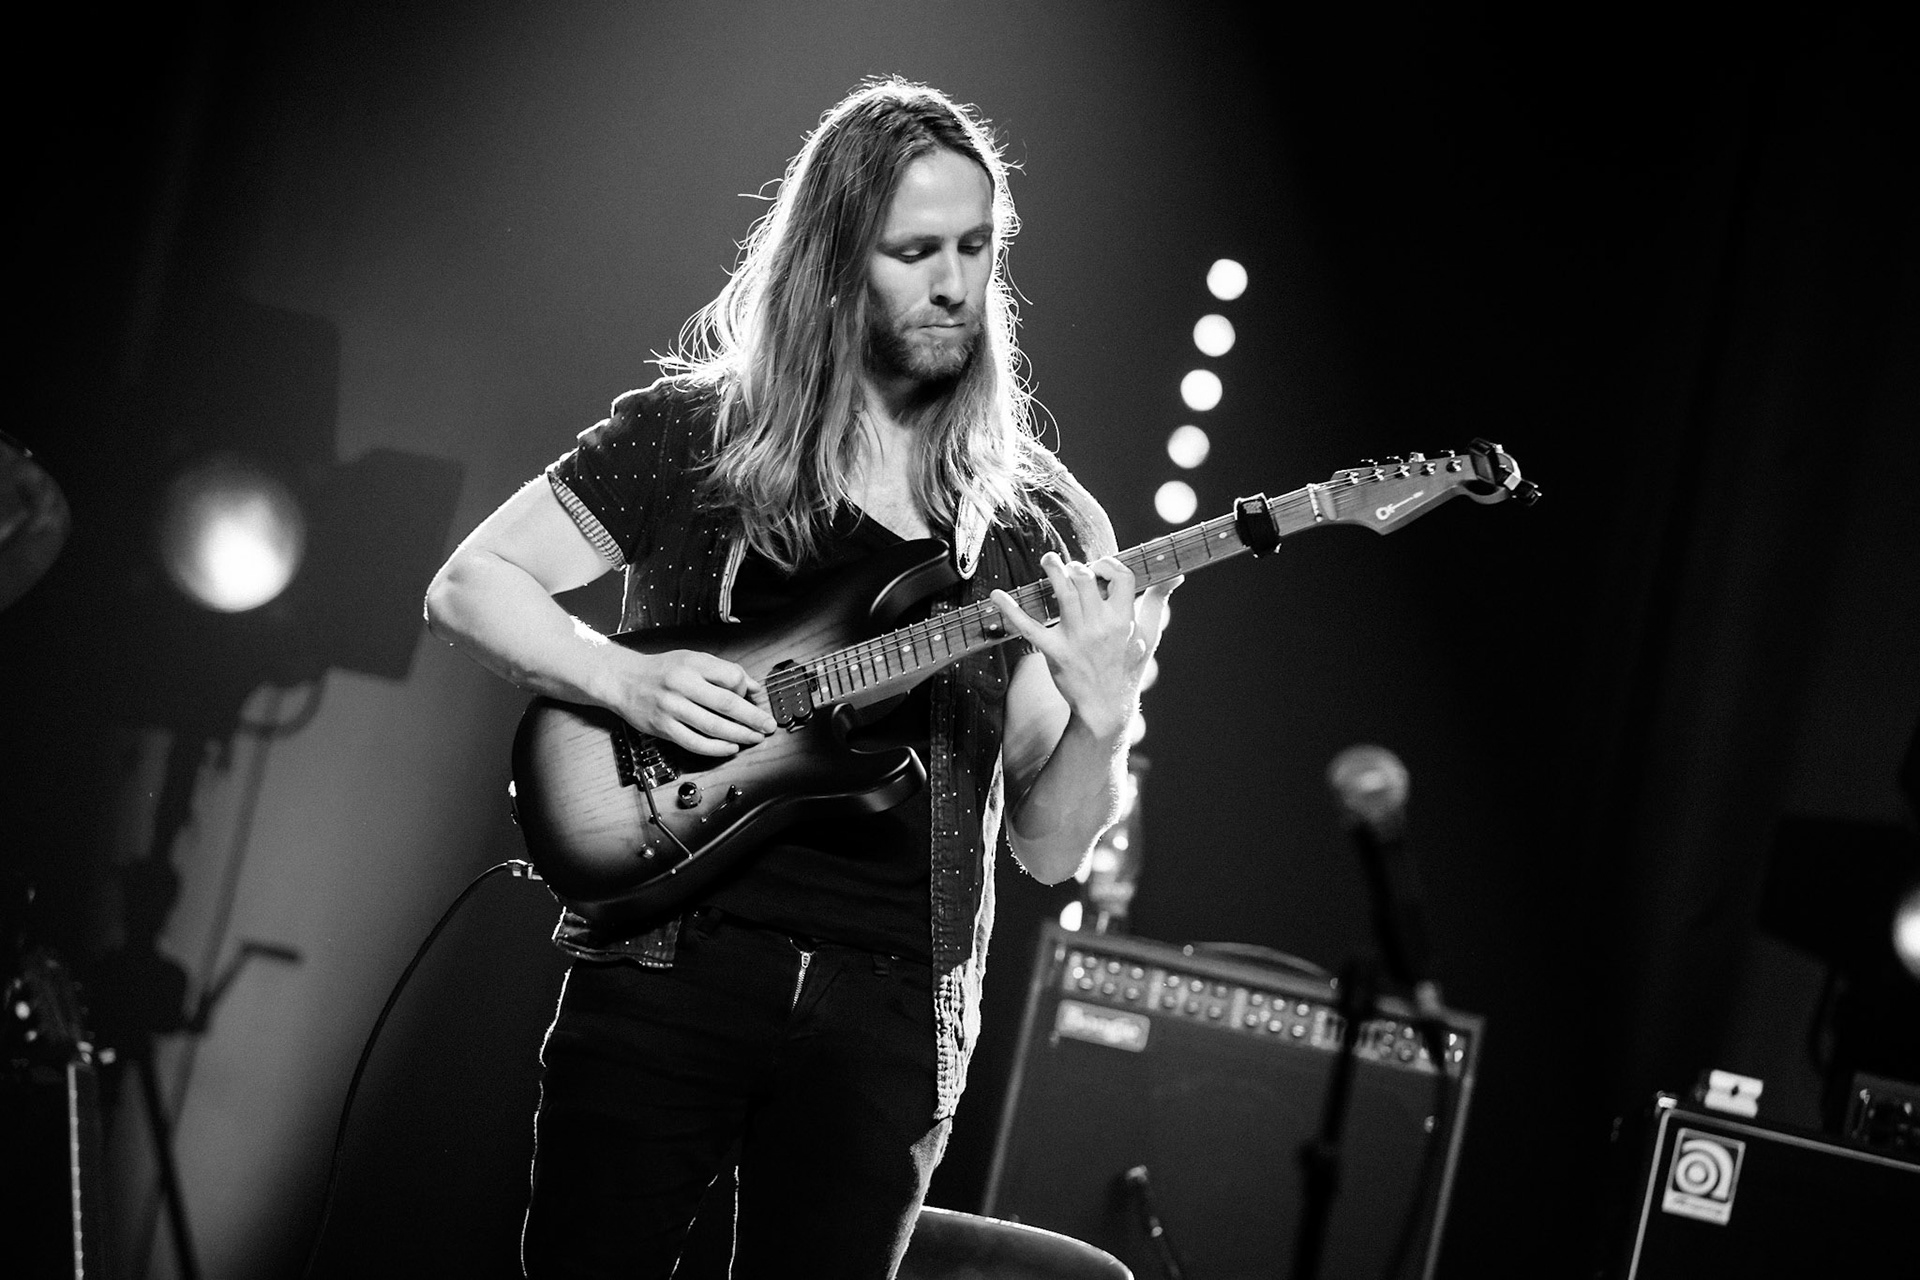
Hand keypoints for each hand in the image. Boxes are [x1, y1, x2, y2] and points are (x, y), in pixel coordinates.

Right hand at [601, 647, 776, 755]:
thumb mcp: (692, 659)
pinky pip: (695, 742)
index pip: (731, 677)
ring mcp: (671, 708)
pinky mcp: (663, 727)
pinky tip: (730, 748)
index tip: (756, 699)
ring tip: (754, 738)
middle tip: (768, 726)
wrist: (623, 680)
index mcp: (692, 664)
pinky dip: (716, 748)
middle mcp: (682, 685)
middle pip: (726, 704)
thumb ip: (723, 670)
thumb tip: (753, 687)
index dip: (748, 689)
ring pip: (713, 726)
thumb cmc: (661, 670)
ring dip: (739, 735)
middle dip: (753, 718)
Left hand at [990, 553, 1180, 740]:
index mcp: (1124, 619)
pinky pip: (1029, 627)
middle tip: (1072, 569)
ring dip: (1052, 569)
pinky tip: (996, 596)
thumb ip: (1159, 601)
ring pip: (1062, 592)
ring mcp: (1077, 638)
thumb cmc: (1129, 669)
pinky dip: (1010, 610)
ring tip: (1048, 560)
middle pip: (1086, 578)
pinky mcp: (1054, 652)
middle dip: (1077, 566)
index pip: (1120, 576)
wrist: (1107, 708)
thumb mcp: (1149, 635)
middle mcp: (1101, 625)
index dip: (1109, 564)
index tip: (1101, 566)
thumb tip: (1175, 575)